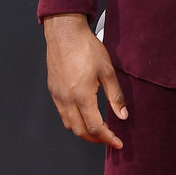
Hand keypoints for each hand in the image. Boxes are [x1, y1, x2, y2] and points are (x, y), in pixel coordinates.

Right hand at [43, 13, 127, 149]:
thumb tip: (122, 115)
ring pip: (69, 124)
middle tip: (109, 138)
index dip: (107, 138)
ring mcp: (57, 95)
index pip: (95, 127)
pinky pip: (62, 113)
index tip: (117, 142)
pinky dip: (73, 120)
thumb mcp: (107, 71)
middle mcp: (67, 99)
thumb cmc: (85, 47)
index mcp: (82, 96)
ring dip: (83, 131)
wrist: (65, 32)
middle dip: (96, 139)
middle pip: (80, 131)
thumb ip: (115, 96)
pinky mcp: (53, 90)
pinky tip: (84, 114)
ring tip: (98, 129)